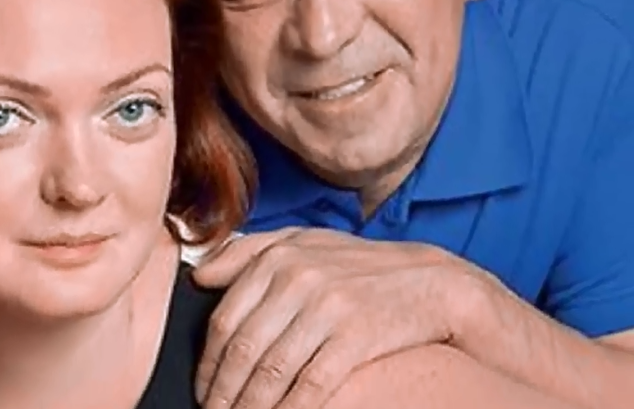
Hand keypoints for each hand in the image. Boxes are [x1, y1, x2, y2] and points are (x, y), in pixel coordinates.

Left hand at [194, 228, 489, 408]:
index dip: (207, 363)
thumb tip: (200, 277)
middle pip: (242, 349)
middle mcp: (297, 278)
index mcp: (276, 257)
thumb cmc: (359, 266)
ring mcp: (327, 307)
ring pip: (270, 370)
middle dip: (222, 391)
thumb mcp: (303, 242)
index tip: (203, 388)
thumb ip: (248, 252)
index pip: (224, 320)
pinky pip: (309, 384)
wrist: (432, 282)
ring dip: (248, 406)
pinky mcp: (355, 336)